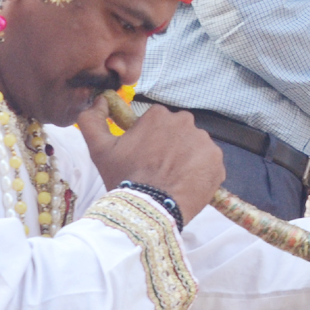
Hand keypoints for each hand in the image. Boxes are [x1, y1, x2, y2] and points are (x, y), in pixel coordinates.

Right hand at [76, 103, 223, 225]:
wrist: (150, 209)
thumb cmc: (124, 177)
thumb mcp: (99, 148)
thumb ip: (92, 119)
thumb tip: (100, 99)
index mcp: (159, 115)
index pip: (157, 123)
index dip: (149, 140)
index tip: (144, 156)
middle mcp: (186, 122)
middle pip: (178, 132)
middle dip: (170, 147)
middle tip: (157, 169)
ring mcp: (204, 142)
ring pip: (194, 147)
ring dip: (185, 159)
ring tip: (171, 179)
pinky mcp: (217, 162)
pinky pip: (208, 164)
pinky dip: (200, 173)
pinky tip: (185, 185)